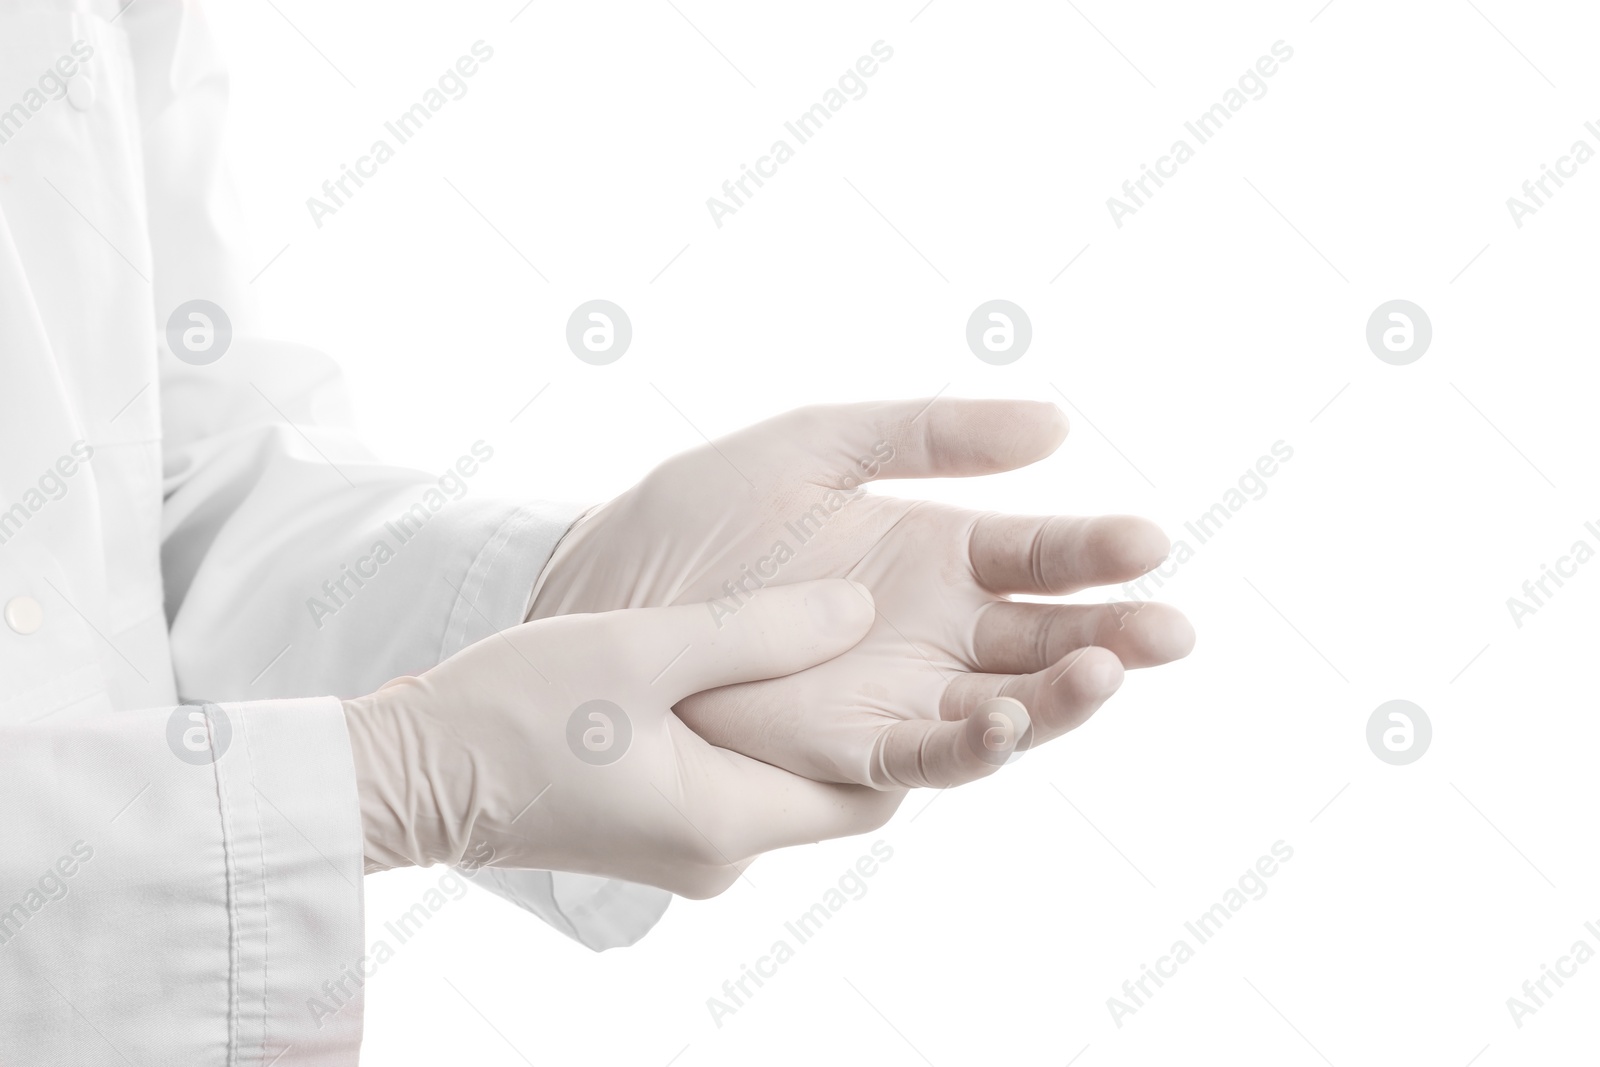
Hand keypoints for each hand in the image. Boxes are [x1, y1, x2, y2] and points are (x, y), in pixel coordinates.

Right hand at [342, 580, 1009, 896]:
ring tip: (839, 645)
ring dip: (821, 730)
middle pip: (840, 793)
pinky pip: (739, 786)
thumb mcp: (644, 649)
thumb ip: (760, 628)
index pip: (876, 791)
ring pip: (787, 786)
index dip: (928, 736)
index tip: (955, 666)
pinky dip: (764, 736)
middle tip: (917, 646)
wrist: (404, 773)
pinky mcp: (651, 830)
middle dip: (884, 731)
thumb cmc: (512, 710)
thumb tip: (860, 609)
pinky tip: (752, 672)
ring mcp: (682, 848)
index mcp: (727, 819)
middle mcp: (718, 851)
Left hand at [530, 399, 1194, 789]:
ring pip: (1006, 707)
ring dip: (1063, 698)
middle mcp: (934, 632)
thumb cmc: (702, 512)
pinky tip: (1010, 716)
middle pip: (1045, 640)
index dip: (1097, 552)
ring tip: (1108, 671)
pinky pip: (924, 756)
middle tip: (1171, 631)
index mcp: (938, 554)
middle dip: (1113, 636)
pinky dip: (973, 743)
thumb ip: (930, 432)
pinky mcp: (845, 747)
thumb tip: (1059, 424)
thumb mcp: (818, 445)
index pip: (1041, 557)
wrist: (605, 583)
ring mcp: (896, 693)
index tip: (1148, 542)